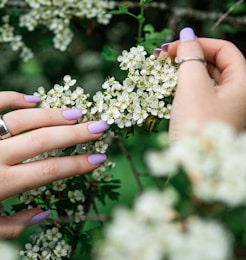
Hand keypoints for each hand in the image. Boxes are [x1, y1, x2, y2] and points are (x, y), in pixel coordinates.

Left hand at [0, 91, 108, 238]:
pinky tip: (34, 100)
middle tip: (100, 126)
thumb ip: (13, 226)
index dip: (79, 165)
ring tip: (76, 113)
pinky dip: (14, 98)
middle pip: (46, 140)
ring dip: (53, 115)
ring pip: (25, 119)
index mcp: (1, 185)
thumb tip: (45, 214)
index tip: (100, 158)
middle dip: (77, 134)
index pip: (51, 170)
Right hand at [156, 27, 245, 140]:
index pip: (225, 51)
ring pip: (207, 79)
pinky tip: (172, 86)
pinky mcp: (210, 118)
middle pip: (216, 64)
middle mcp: (238, 95)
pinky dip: (186, 86)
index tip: (173, 46)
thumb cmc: (196, 126)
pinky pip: (201, 94)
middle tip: (165, 56)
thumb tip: (186, 35)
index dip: (199, 43)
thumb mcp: (193, 87)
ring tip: (165, 69)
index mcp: (243, 85)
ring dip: (187, 71)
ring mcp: (224, 108)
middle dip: (191, 56)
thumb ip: (190, 57)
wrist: (192, 169)